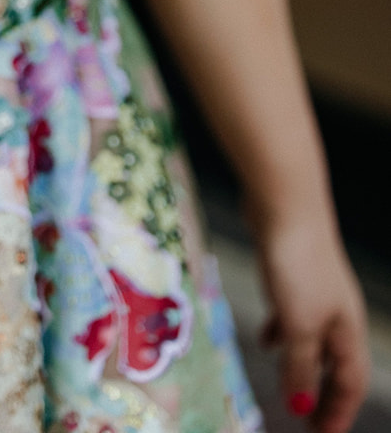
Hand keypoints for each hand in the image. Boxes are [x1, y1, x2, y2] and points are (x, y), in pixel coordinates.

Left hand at [254, 208, 369, 432]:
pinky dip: (282, 332)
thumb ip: (300, 365)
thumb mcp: (300, 323)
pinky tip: (265, 339)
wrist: (286, 205)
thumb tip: (299, 405)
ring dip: (302, 365)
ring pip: (312, 340)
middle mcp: (337, 313)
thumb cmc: (298, 264)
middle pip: (334, 364)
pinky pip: (291, 314)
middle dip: (322, 394)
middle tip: (307, 421)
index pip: (350, 382)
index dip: (339, 410)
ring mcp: (315, 291)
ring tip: (287, 387)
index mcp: (347, 330)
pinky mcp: (292, 273)